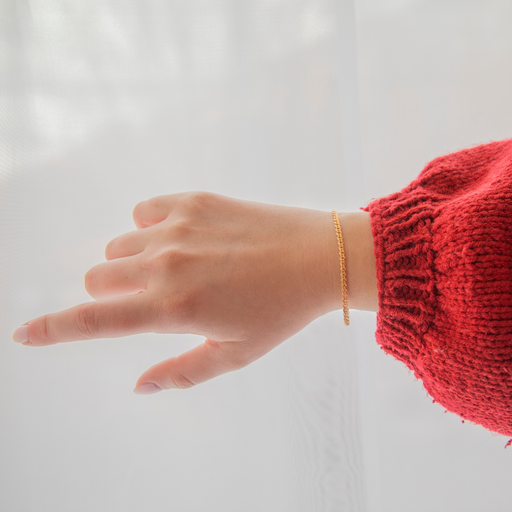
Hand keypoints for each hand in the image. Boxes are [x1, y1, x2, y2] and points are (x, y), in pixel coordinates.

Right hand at [12, 191, 342, 392]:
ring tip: (177, 269)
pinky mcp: (193, 200)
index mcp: (174, 308)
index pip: (94, 321)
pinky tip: (185, 240)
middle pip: (96, 278)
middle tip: (151, 299)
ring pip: (117, 247)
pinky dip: (151, 230)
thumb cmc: (281, 311)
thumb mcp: (234, 353)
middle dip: (111, 294)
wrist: (319, 256)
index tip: (24, 334)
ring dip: (132, 263)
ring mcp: (177, 227)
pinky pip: (142, 213)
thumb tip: (139, 386)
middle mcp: (167, 264)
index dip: (53, 330)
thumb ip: (182, 371)